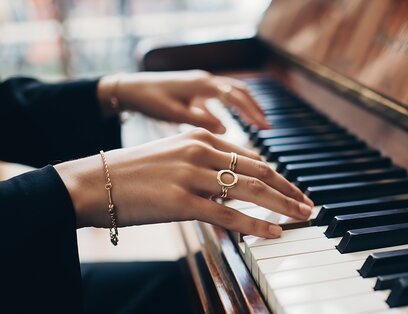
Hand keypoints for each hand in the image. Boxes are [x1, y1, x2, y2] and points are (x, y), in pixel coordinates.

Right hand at [54, 129, 312, 237]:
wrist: (91, 182)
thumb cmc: (131, 173)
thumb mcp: (174, 157)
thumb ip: (206, 165)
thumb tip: (234, 186)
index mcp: (200, 138)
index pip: (251, 158)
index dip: (278, 177)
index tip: (293, 191)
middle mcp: (201, 152)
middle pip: (259, 172)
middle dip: (289, 190)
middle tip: (308, 205)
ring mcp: (193, 175)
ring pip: (251, 191)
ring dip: (282, 206)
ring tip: (302, 217)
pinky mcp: (183, 201)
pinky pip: (229, 214)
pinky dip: (255, 224)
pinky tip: (274, 232)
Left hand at [97, 70, 269, 132]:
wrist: (129, 88)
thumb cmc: (148, 100)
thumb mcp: (172, 113)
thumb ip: (199, 120)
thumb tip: (225, 128)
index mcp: (201, 85)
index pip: (234, 96)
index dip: (251, 112)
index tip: (264, 127)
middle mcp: (205, 80)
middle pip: (239, 91)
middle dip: (256, 108)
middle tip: (268, 127)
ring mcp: (202, 83)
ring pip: (233, 91)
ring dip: (247, 106)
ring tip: (259, 123)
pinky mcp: (197, 89)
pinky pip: (221, 96)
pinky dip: (233, 107)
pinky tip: (234, 122)